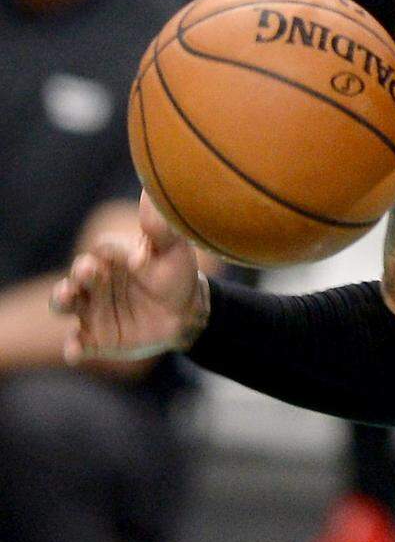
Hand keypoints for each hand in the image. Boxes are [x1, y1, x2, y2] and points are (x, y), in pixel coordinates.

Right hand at [51, 191, 205, 362]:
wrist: (185, 311)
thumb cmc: (175, 273)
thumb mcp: (173, 249)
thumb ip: (161, 227)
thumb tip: (150, 190)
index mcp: (113, 256)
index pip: (103, 250)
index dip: (113, 252)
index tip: (132, 259)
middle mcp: (96, 280)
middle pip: (78, 274)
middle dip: (80, 272)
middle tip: (88, 270)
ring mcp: (92, 309)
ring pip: (66, 303)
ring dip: (62, 299)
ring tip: (66, 297)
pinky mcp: (95, 338)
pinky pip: (77, 343)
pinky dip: (73, 347)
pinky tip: (74, 351)